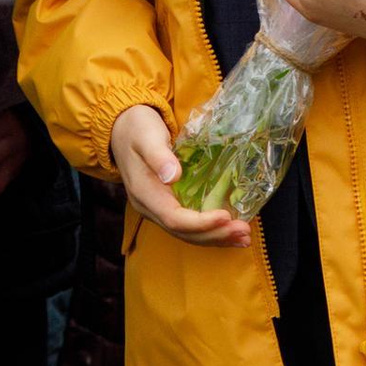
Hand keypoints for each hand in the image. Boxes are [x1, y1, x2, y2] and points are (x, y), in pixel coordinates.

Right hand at [110, 103, 250, 248]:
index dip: (201, 222)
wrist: (122, 128)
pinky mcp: (164, 205)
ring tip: (243, 237)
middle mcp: (148, 207)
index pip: (174, 218)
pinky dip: (209, 231)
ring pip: (186, 233)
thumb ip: (158, 156)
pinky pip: (187, 226)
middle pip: (183, 232)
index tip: (226, 215)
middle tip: (244, 232)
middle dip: (215, 234)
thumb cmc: (137, 129)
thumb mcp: (147, 136)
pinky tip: (228, 231)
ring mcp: (155, 208)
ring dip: (216, 237)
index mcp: (144, 193)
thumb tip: (173, 176)